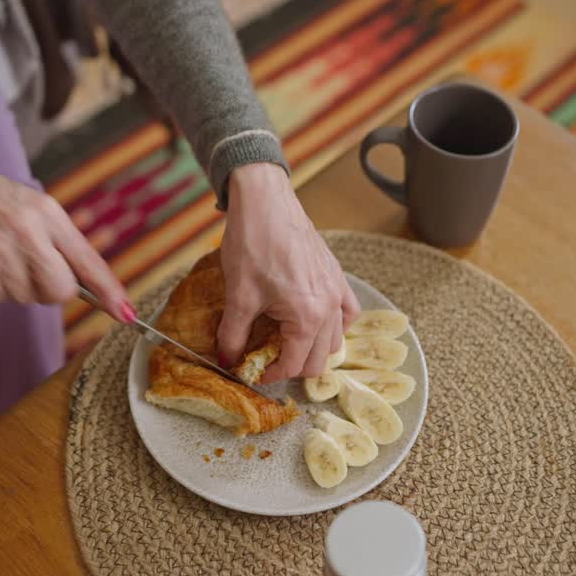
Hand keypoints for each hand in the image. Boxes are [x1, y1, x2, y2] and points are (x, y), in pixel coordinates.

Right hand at [0, 140, 132, 320]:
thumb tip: (92, 287)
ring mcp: (0, 255)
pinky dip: (0, 286)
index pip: (86, 260)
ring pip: (30, 297)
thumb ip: (66, 243)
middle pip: (60, 290)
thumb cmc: (0, 203)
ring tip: (6, 254)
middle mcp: (26, 234)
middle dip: (56, 289)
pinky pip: (4, 298)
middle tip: (38, 267)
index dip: (109, 291)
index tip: (126, 314)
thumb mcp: (39, 208)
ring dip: (23, 285)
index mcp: (48, 214)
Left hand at [217, 163, 359, 381]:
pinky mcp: (336, 274)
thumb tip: (228, 360)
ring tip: (286, 342)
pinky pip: (348, 312)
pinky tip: (315, 321)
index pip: (294, 364)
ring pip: (335, 339)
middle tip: (267, 360)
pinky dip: (335, 324)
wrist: (265, 201)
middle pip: (319, 359)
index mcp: (307, 316)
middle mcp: (330, 306)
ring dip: (313, 348)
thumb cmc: (252, 244)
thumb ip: (234, 335)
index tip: (253, 373)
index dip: (271, 375)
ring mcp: (337, 289)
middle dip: (292, 366)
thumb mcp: (238, 296)